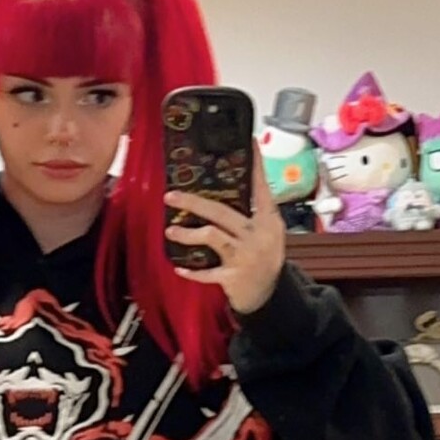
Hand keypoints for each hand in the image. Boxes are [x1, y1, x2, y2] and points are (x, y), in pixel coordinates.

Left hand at [164, 141, 286, 314]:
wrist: (269, 296)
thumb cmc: (265, 259)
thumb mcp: (269, 233)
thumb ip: (254, 214)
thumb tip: (229, 190)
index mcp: (268, 221)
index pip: (261, 188)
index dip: (255, 166)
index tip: (248, 143)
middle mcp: (257, 235)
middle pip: (222, 211)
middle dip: (194, 202)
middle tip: (170, 195)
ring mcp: (245, 256)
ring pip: (212, 236)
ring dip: (188, 234)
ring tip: (171, 230)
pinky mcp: (233, 277)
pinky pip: (207, 272)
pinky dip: (192, 272)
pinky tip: (178, 268)